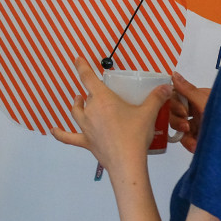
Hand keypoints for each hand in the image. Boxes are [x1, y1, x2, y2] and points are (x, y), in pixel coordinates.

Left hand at [51, 58, 171, 178]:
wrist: (127, 162)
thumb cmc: (135, 134)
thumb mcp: (148, 113)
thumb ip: (157, 98)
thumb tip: (167, 87)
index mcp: (103, 99)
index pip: (88, 78)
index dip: (82, 66)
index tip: (77, 58)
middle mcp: (91, 111)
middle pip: (87, 97)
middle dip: (91, 93)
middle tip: (101, 92)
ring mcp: (86, 127)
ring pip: (77, 112)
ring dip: (77, 105)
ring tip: (79, 100)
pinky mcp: (86, 142)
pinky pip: (69, 137)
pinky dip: (60, 133)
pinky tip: (53, 130)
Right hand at [170, 71, 209, 153]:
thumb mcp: (206, 105)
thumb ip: (189, 91)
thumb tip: (175, 74)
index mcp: (201, 96)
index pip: (178, 95)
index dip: (176, 104)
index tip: (184, 112)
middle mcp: (198, 108)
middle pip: (175, 111)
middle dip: (178, 120)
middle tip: (186, 126)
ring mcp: (199, 123)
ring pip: (178, 126)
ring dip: (183, 133)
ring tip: (193, 140)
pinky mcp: (199, 136)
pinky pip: (185, 138)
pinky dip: (188, 143)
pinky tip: (196, 146)